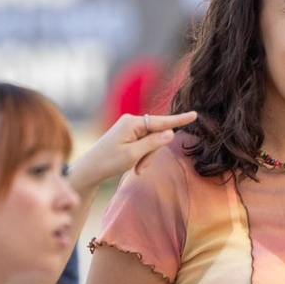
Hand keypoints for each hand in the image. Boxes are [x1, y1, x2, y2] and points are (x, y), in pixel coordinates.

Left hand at [66, 111, 197, 193]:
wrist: (90, 169)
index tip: (195, 114)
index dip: (179, 120)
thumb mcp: (133, 155)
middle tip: (140, 168)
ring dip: (147, 157)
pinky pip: (144, 143)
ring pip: (151, 141)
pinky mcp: (127, 134)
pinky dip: (142, 156)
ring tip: (135, 169)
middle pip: (157, 134)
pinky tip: (133, 166)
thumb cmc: (109, 162)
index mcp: (132, 122)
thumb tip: (170, 132)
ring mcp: (129, 127)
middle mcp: (131, 121)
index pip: (161, 121)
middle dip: (153, 153)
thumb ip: (153, 143)